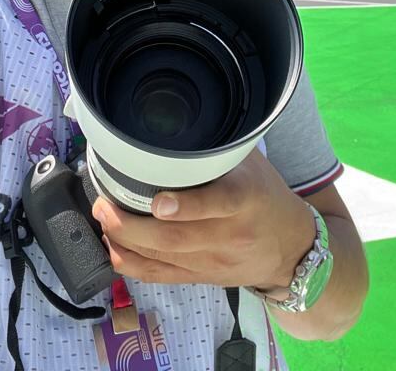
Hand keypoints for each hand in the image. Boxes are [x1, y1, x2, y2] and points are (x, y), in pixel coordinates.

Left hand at [91, 148, 314, 290]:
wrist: (293, 248)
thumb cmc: (268, 196)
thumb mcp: (253, 163)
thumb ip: (219, 147)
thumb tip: (176, 119)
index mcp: (247, 199)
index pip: (219, 203)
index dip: (187, 205)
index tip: (158, 202)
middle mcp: (230, 234)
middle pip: (175, 238)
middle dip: (130, 225)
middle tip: (103, 204)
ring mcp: (215, 262)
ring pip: (163, 259)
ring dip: (124, 241)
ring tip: (102, 218)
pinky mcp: (204, 278)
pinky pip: (161, 277)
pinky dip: (132, 264)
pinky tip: (114, 246)